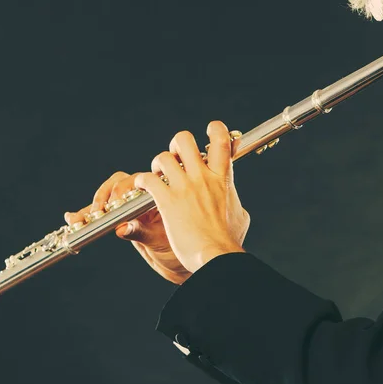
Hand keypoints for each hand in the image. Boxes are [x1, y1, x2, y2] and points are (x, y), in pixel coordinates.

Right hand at [64, 172, 191, 283]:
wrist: (181, 264)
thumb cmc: (177, 249)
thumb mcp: (159, 241)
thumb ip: (141, 232)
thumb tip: (122, 228)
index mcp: (160, 195)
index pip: (138, 181)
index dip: (123, 189)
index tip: (115, 202)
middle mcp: (145, 197)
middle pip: (121, 183)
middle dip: (106, 195)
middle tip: (99, 211)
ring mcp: (132, 207)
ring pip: (109, 195)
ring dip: (94, 204)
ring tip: (80, 217)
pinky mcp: (121, 219)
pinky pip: (102, 213)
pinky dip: (86, 214)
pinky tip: (72, 218)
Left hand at [134, 120, 249, 273]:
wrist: (216, 254)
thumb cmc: (228, 240)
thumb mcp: (240, 216)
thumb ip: (234, 203)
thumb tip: (237, 206)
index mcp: (222, 178)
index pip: (221, 140)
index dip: (215, 129)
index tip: (209, 133)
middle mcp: (202, 177)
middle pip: (184, 140)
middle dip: (176, 145)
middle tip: (175, 158)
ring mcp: (184, 187)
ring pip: (163, 157)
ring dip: (157, 164)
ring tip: (156, 175)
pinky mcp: (167, 201)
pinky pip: (148, 179)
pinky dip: (142, 181)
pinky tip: (144, 188)